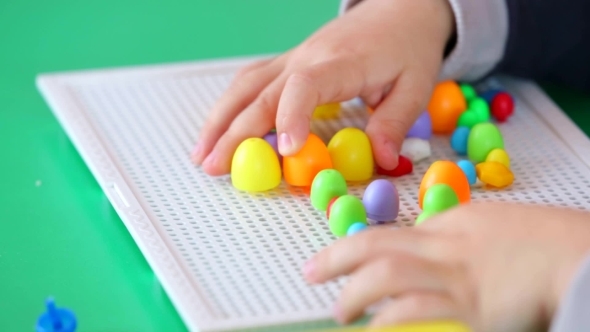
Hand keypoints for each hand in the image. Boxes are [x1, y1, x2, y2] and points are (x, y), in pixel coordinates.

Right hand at [192, 0, 454, 174]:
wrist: (397, 9)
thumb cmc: (406, 45)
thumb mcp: (415, 85)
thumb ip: (394, 122)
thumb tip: (382, 160)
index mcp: (339, 63)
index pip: (304, 86)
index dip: (291, 116)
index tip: (286, 150)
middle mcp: (306, 58)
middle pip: (260, 93)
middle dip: (234, 132)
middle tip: (214, 166)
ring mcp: (292, 58)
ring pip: (245, 86)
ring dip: (220, 119)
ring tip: (202, 153)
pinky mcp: (288, 63)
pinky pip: (252, 81)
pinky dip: (231, 106)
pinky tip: (220, 127)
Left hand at [303, 202, 589, 330]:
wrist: (583, 258)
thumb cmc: (553, 243)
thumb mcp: (501, 227)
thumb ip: (466, 237)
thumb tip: (435, 248)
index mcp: (457, 220)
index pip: (401, 231)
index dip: (369, 248)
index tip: (352, 261)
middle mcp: (448, 242)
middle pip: (378, 242)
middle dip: (338, 256)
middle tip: (311, 270)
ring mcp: (456, 272)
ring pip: (386, 273)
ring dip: (354, 291)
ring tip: (338, 310)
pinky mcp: (470, 304)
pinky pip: (415, 308)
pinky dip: (389, 318)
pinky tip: (374, 327)